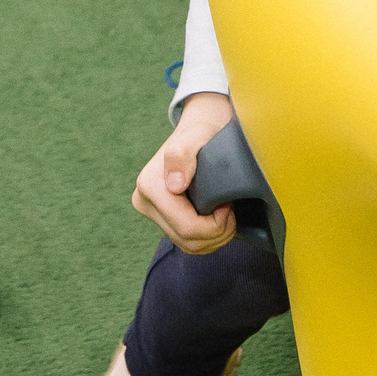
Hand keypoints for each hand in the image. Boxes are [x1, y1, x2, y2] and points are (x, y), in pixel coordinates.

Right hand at [132, 92, 237, 255]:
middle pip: (187, 239)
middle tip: (232, 210)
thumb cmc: (202, 131)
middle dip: (216, 233)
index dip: (215, 224)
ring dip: (213, 238)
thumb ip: (183, 154)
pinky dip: (207, 238)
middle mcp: (144, 201)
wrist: (199, 130)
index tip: (229, 203)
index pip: (186, 227)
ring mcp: (151, 212)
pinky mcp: (161, 218)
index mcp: (150, 186)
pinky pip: (186, 242)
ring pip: (187, 245)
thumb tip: (174, 186)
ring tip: (226, 214)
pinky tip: (217, 220)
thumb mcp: (197, 135)